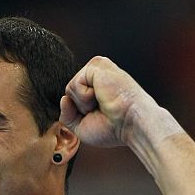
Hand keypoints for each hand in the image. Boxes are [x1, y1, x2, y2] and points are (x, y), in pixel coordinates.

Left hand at [60, 56, 182, 152]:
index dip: (80, 114)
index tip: (102, 117)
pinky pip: (74, 85)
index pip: (72, 98)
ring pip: (70, 89)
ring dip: (84, 104)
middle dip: (81, 109)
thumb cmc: (113, 129)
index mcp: (97, 86)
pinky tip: (102, 97)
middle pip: (69, 93)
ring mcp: (97, 67)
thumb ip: (67, 115)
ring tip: (104, 103)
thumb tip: (63, 98)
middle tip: (103, 111)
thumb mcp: (82, 128)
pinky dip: (85, 97)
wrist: (131, 125)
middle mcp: (97, 74)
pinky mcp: (96, 65)